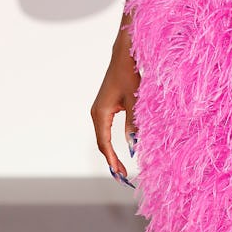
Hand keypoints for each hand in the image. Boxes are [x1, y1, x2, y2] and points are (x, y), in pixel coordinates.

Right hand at [91, 37, 139, 186]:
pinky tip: (121, 147)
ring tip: (121, 167)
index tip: (121, 174)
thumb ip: (133, 122)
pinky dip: (113, 140)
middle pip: (102, 143)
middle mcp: (96, 113)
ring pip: (105, 136)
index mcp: (100, 114)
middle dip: (112, 159)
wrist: (123, 55)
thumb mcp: (133, 100)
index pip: (104, 144)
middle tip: (122, 176)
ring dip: (112, 151)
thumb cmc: (128, 75)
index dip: (113, 160)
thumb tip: (134, 145)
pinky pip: (107, 128)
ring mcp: (100, 110)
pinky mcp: (106, 106)